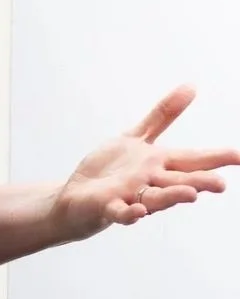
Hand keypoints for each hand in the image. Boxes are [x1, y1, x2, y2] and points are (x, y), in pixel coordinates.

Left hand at [51, 85, 239, 243]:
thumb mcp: (137, 137)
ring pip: (156, 198)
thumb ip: (163, 115)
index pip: (192, 160)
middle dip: (200, 182)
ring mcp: (131, 196)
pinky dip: (129, 212)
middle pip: (179, 181)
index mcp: (159, 164)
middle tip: (222, 184)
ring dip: (172, 197)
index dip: (216, 158)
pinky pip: (121, 212)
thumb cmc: (111, 170)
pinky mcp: (109, 207)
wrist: (77, 196)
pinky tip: (137, 211)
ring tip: (191, 194)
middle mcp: (150, 182)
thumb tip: (191, 86)